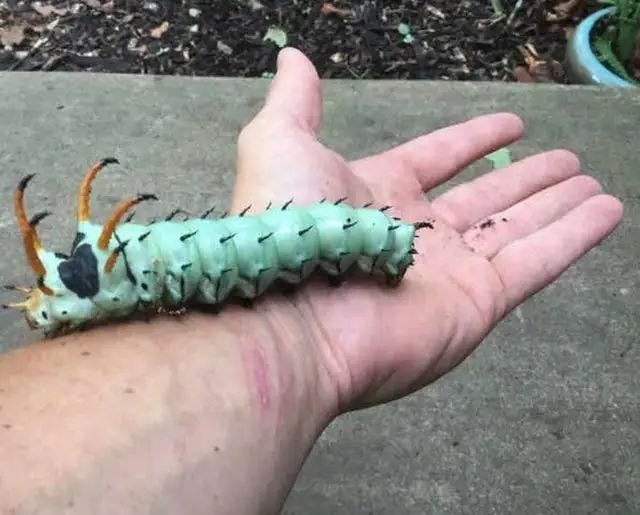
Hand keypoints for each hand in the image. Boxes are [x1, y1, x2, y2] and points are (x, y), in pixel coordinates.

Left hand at [230, 48, 622, 410]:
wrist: (290, 323)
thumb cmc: (286, 228)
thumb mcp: (280, 146)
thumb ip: (296, 104)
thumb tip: (295, 60)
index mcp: (377, 195)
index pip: (437, 159)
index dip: (473, 140)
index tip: (512, 123)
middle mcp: (416, 235)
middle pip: (486, 198)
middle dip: (525, 179)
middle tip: (566, 160)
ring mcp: (449, 272)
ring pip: (517, 229)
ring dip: (556, 205)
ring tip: (591, 183)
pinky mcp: (477, 304)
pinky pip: (537, 262)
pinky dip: (573, 237)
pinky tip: (604, 212)